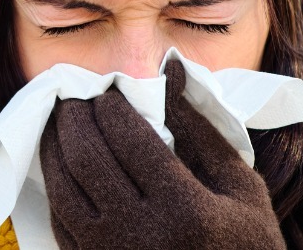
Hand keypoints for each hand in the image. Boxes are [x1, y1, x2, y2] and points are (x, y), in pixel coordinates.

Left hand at [39, 59, 284, 248]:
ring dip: (54, 146)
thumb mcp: (241, 188)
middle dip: (75, 118)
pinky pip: (60, 221)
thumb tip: (172, 70)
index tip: (108, 89)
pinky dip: (55, 184)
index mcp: (187, 211)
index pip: (130, 139)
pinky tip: (60, 162)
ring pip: (62, 189)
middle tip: (74, 95)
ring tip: (60, 120)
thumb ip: (201, 130)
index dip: (111, 106)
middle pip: (88, 159)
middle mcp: (142, 236)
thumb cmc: (248, 244)